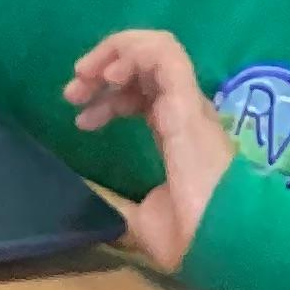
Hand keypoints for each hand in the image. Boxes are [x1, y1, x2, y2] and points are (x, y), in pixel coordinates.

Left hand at [63, 29, 235, 274]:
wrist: (217, 240)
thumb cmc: (187, 234)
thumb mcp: (139, 221)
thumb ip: (117, 205)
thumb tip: (89, 203)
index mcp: (174, 131)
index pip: (142, 95)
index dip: (108, 100)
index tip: (80, 119)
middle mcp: (182, 110)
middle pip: (143, 68)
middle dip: (102, 69)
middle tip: (72, 92)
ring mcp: (187, 103)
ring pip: (155, 49)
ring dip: (114, 52)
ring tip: (84, 74)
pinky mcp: (187, 101)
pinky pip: (165, 54)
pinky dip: (133, 53)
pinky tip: (109, 75)